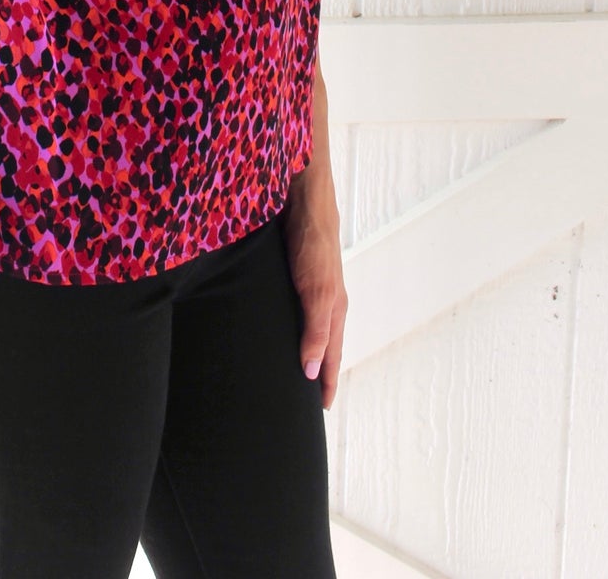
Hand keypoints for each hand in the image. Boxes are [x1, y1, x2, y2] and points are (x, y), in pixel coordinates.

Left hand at [282, 169, 347, 410]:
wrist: (302, 196)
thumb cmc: (313, 240)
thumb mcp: (316, 290)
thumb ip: (316, 330)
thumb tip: (313, 374)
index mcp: (334, 308)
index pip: (332, 357)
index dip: (327, 383)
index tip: (322, 411)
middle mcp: (324, 299)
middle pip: (323, 345)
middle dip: (317, 371)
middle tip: (304, 398)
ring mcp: (309, 284)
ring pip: (307, 326)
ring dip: (303, 348)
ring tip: (290, 367)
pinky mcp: (293, 270)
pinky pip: (292, 307)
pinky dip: (288, 324)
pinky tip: (273, 326)